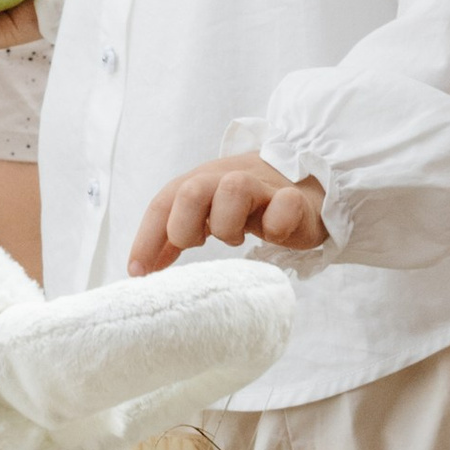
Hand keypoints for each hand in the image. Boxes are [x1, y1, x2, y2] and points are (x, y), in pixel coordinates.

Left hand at [128, 153, 326, 274]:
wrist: (311, 183)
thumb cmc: (251, 204)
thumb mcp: (208, 213)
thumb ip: (176, 233)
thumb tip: (141, 267)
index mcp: (203, 180)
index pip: (165, 201)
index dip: (147, 237)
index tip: (138, 272)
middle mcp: (229, 177)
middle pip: (192, 190)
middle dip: (184, 227)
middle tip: (197, 244)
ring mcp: (264, 186)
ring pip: (234, 190)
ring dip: (228, 224)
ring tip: (237, 238)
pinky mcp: (295, 200)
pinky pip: (284, 207)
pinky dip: (276, 225)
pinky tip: (274, 233)